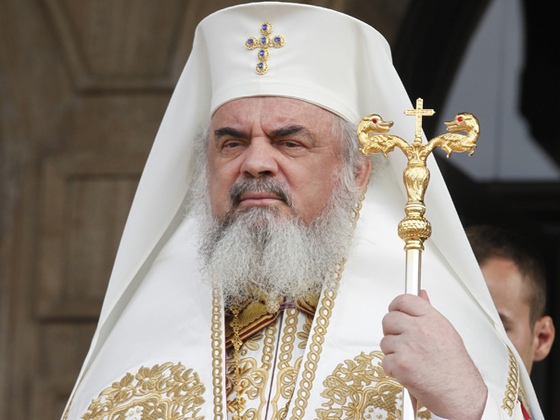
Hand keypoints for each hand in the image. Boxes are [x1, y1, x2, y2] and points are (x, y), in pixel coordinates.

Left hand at [380, 290, 486, 419]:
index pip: (404, 300)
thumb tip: (421, 294)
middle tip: (402, 342)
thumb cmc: (456, 368)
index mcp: (432, 319)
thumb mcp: (446, 333)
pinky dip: (392, 370)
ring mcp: (408, 346)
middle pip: (388, 319)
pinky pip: (385, 361)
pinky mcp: (400, 363)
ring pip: (385, 341)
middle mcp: (420, 329)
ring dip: (393, 352)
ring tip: (411, 361)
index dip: (396, 306)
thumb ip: (428, 312)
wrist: (460, 395)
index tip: (395, 312)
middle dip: (391, 331)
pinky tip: (407, 372)